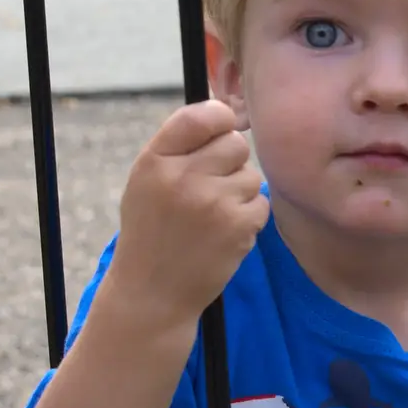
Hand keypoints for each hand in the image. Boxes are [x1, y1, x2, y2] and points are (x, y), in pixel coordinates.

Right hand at [108, 100, 268, 332]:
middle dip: (231, 162)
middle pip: (235, 143)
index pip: (201, 116)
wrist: (152, 293)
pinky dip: (249, 217)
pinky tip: (225, 233)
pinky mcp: (237, 228)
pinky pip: (261, 204)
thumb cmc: (152, 232)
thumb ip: (179, 148)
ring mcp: (213, 203)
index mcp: (156, 161)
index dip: (219, 120)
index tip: (221, 130)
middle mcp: (183, 177)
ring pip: (251, 175)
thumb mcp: (146, 182)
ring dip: (241, 193)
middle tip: (213, 186)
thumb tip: (227, 114)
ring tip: (214, 216)